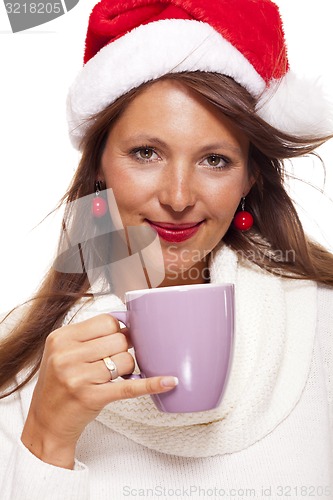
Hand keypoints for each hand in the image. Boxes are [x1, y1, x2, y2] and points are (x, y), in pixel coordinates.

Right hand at [21, 314, 177, 468]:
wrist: (46, 422)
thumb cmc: (59, 384)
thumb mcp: (63, 352)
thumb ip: (89, 336)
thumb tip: (128, 323)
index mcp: (61, 338)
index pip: (106, 321)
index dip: (119, 329)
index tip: (119, 338)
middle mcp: (67, 355)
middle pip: (119, 339)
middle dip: (123, 350)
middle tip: (114, 361)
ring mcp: (78, 377)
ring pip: (126, 360)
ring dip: (126, 369)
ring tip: (112, 376)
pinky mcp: (92, 397)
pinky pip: (129, 387)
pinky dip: (151, 384)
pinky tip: (168, 382)